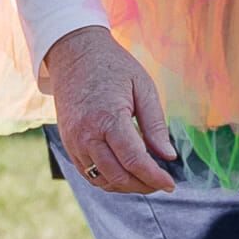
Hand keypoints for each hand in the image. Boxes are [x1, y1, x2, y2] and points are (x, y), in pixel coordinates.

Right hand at [41, 25, 178, 194]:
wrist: (74, 53)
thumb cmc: (113, 66)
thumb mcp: (143, 87)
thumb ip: (155, 125)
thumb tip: (169, 156)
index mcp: (108, 118)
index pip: (134, 161)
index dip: (154, 177)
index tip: (171, 184)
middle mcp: (86, 134)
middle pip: (118, 176)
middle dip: (143, 185)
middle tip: (161, 183)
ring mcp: (73, 141)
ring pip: (101, 180)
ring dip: (126, 186)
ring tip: (146, 179)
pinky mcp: (68, 143)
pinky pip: (88, 173)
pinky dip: (108, 179)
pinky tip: (125, 173)